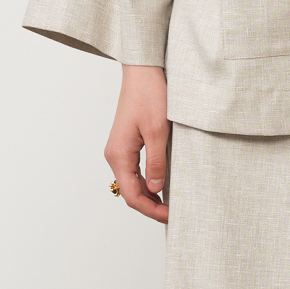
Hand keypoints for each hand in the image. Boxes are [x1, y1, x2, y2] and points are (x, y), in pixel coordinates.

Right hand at [105, 64, 169, 223]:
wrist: (143, 72)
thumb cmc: (150, 95)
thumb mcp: (158, 132)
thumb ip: (156, 163)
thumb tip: (155, 189)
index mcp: (119, 155)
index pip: (132, 195)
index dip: (151, 210)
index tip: (171, 216)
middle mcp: (115, 155)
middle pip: (130, 192)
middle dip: (151, 206)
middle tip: (175, 214)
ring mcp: (120, 150)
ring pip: (133, 183)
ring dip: (150, 196)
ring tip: (171, 204)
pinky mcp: (127, 144)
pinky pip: (135, 171)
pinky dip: (148, 183)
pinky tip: (163, 186)